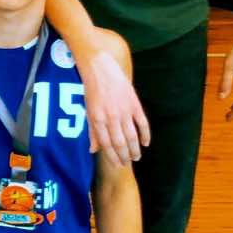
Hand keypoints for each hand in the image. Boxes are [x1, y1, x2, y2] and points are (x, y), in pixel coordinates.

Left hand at [76, 48, 148, 165]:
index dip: (112, 156)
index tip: (116, 165)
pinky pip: (142, 123)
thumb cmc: (91, 88)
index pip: (106, 144)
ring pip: (132, 136)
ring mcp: (124, 111)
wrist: (100, 66)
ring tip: (136, 157)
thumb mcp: (87, 109)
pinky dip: (145, 134)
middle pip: (120, 142)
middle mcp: (111, 117)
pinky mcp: (134, 103)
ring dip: (135, 149)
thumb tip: (92, 149)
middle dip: (124, 156)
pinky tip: (146, 143)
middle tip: (127, 164)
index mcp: (97, 119)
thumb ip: (91, 130)